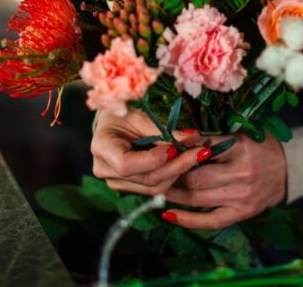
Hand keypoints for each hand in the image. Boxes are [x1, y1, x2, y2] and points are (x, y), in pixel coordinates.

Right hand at [91, 109, 209, 195]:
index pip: (126, 164)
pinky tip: (187, 162)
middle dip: (177, 166)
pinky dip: (173, 175)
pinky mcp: (130, 187)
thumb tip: (193, 137)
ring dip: (179, 172)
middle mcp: (105, 170)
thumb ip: (164, 130)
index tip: (175, 148)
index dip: (153, 160)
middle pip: (146, 179)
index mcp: (101, 147)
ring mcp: (116, 182)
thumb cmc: (126, 114)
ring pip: (154, 188)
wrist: (114, 124)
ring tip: (197, 154)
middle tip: (201, 151)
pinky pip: (155, 188)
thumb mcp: (142, 116)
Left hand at [162, 133, 286, 229]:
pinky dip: (188, 220)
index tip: (158, 148)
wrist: (290, 169)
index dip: (178, 150)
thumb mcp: (240, 133)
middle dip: (170, 175)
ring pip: (197, 198)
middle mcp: (241, 174)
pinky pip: (210, 221)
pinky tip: (167, 215)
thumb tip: (176, 136)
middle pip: (195, 177)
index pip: (201, 148)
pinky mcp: (241, 214)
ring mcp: (241, 197)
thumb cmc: (260, 146)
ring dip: (171, 194)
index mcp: (240, 147)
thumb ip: (212, 135)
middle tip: (150, 171)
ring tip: (152, 189)